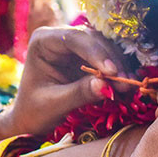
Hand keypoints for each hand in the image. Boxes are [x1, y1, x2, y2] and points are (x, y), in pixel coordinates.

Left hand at [0, 26, 130, 138]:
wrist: (30, 118)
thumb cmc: (34, 111)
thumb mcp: (54, 104)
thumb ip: (78, 93)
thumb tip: (105, 85)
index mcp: (43, 41)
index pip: (73, 39)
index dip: (96, 53)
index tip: (112, 71)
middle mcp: (59, 38)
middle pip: (93, 41)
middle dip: (111, 61)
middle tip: (125, 83)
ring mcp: (74, 47)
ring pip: (104, 49)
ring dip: (118, 67)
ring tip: (127, 87)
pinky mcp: (86, 58)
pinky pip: (106, 60)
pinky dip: (116, 73)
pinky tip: (125, 87)